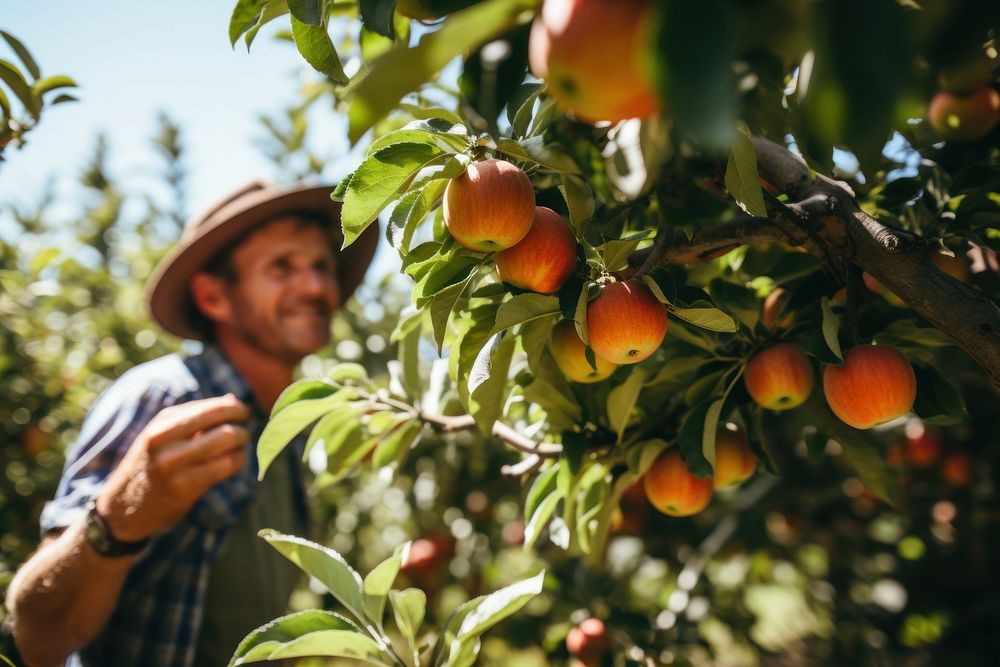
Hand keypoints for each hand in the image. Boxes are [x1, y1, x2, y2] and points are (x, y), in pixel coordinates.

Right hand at [95, 394, 250, 541]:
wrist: (124, 508)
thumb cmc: (151, 465)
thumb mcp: (163, 435)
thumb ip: (194, 417)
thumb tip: (232, 399)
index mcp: (161, 424)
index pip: (210, 408)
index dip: (234, 408)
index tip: (242, 412)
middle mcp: (165, 441)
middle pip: (223, 423)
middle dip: (242, 424)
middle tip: (245, 429)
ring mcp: (174, 465)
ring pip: (228, 442)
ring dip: (242, 442)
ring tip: (240, 446)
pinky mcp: (185, 487)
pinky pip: (226, 466)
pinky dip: (238, 461)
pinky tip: (234, 462)